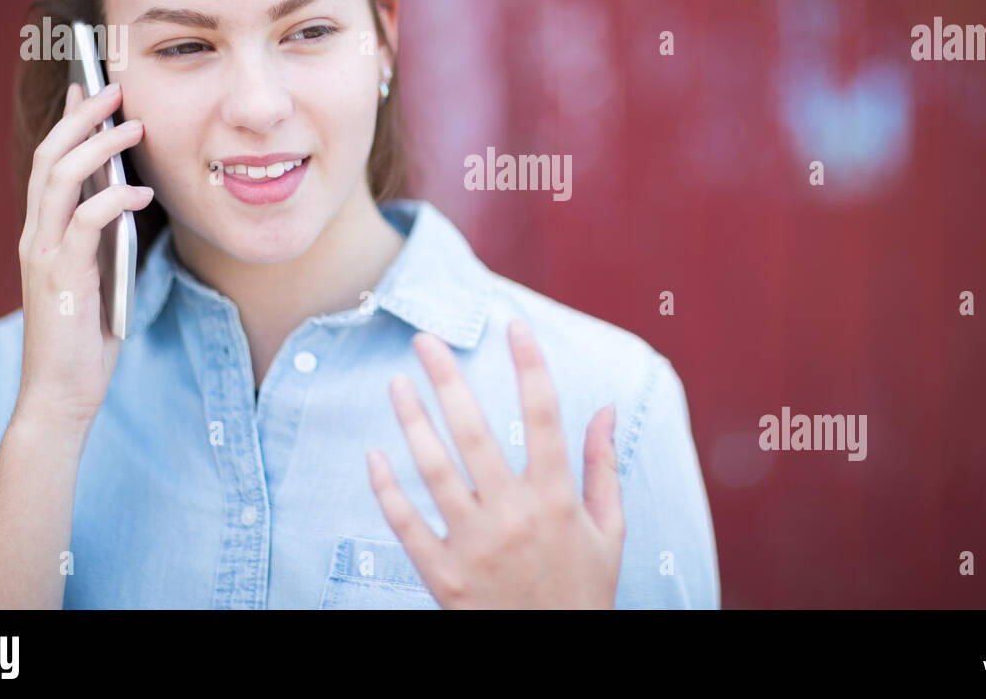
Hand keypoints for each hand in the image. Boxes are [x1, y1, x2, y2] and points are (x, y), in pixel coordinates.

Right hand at [17, 80, 152, 429]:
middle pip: (51, 158)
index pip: (50, 163)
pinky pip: (86, 224)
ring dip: (99, 147)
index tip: (89, 88)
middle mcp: (36, 237)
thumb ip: (105, 239)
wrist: (62, 392)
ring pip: (62, 180)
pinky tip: (141, 193)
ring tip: (134, 126)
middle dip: (82, 118)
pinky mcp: (63, 277)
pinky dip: (114, 200)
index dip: (68, 122)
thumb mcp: (99, 275)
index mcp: (43, 234)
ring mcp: (44, 255)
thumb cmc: (86, 336)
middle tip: (114, 89)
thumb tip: (132, 197)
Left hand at [366, 318, 624, 607]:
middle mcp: (515, 515)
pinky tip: (375, 456)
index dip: (530, 366)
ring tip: (397, 385)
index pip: (544, 417)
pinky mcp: (445, 576)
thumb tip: (608, 409)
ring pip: (434, 470)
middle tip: (425, 341)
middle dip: (448, 380)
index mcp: (557, 498)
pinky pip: (407, 525)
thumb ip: (605, 467)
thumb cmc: (584, 591)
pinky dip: (387, 490)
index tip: (513, 326)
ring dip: (411, 422)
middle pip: (475, 432)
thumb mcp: (609, 530)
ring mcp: (476, 546)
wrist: (558, 658)